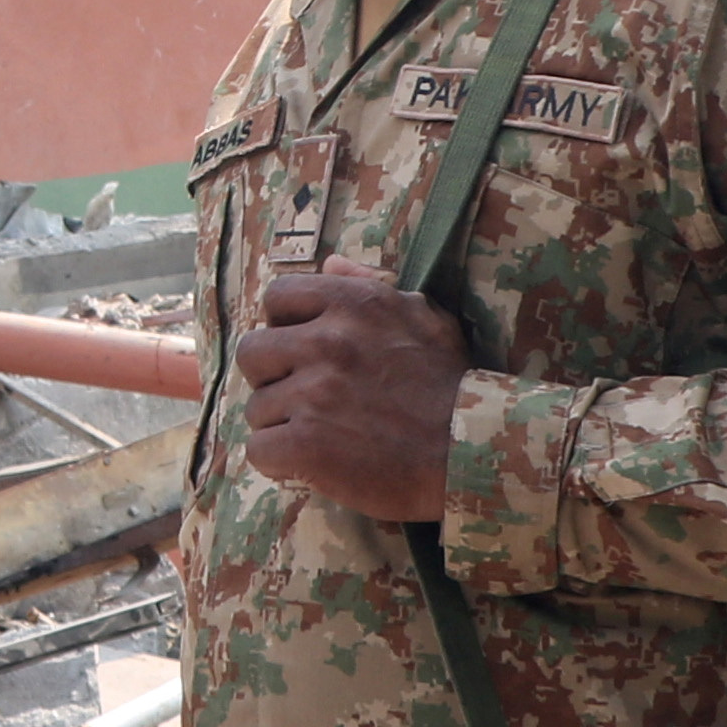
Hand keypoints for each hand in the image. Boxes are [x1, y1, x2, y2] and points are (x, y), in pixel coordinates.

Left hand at [233, 263, 467, 522]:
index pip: (277, 298)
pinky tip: (312, 464)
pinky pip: (259, 449)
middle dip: (274, 377)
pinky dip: (280, 462)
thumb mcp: (424, 317)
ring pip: (258, 407)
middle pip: (252, 352)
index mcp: (352, 303)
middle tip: (307, 398)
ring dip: (284, 424)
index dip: (285, 327)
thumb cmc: (451, 385)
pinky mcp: (305, 445)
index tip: (305, 352)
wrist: (474, 453)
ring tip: (325, 435)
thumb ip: (372, 284)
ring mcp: (314, 394)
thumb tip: (330, 262)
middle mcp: (328, 342)